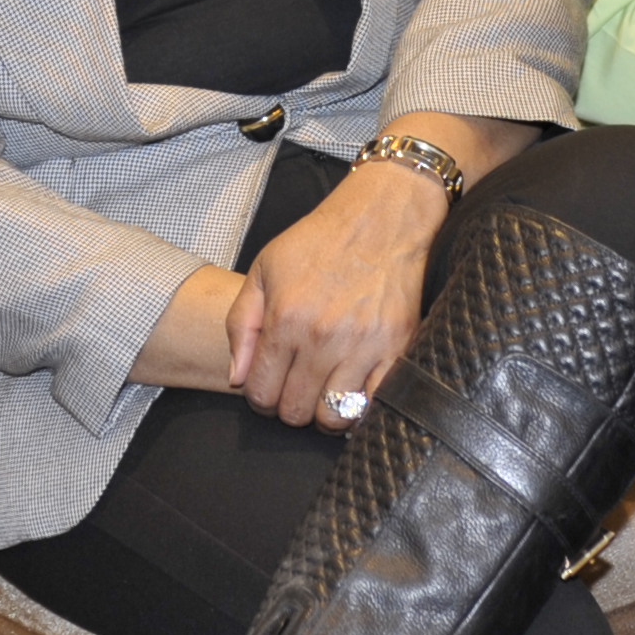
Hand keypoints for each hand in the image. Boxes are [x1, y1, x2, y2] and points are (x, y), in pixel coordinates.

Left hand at [229, 159, 445, 428]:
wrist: (380, 217)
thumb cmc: (318, 242)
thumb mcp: (264, 270)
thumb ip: (241, 325)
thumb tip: (236, 378)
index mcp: (285, 318)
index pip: (261, 393)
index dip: (260, 398)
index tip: (269, 387)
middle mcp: (323, 337)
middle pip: (296, 412)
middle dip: (289, 407)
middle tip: (295, 389)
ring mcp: (364, 346)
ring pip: (333, 417)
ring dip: (323, 414)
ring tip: (323, 394)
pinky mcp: (398, 349)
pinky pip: (376, 405)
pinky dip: (361, 409)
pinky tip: (352, 392)